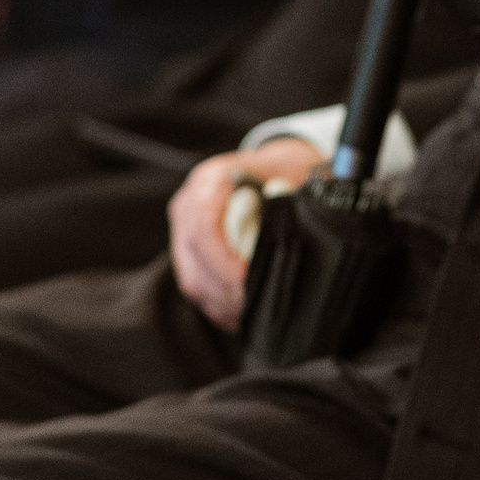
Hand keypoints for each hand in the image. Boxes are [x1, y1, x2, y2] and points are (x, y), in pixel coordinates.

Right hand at [167, 136, 320, 330]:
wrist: (275, 163)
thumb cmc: (285, 169)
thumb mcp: (289, 174)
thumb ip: (288, 200)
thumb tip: (295, 233)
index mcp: (210, 181)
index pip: (203, 227)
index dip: (221, 258)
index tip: (245, 278)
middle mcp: (190, 203)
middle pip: (193, 256)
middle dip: (222, 288)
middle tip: (251, 307)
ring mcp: (184, 226)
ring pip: (190, 275)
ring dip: (218, 300)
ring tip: (247, 316)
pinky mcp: (188, 248)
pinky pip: (195, 281)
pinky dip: (216, 302)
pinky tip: (238, 315)